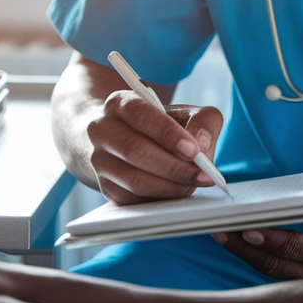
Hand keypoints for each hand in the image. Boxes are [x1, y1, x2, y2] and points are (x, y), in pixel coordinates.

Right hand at [88, 94, 224, 203]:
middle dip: (174, 167)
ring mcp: (99, 161)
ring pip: (133, 180)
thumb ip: (202, 121)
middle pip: (134, 151)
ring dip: (170, 186)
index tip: (193, 149)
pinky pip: (133, 199)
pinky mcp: (106, 187)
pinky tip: (178, 191)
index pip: (140, 115)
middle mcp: (102, 130)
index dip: (167, 133)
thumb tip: (201, 145)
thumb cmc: (160, 126)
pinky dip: (160, 198)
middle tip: (203, 174)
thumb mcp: (185, 113)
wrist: (124, 139)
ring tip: (195, 184)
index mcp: (119, 103)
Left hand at [212, 182, 302, 279]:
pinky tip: (241, 245)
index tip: (246, 229)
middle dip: (246, 250)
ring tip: (223, 237)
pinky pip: (281, 276)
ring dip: (247, 257)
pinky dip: (260, 261)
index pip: (298, 248)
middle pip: (278, 267)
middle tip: (220, 231)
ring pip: (276, 275)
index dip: (270, 239)